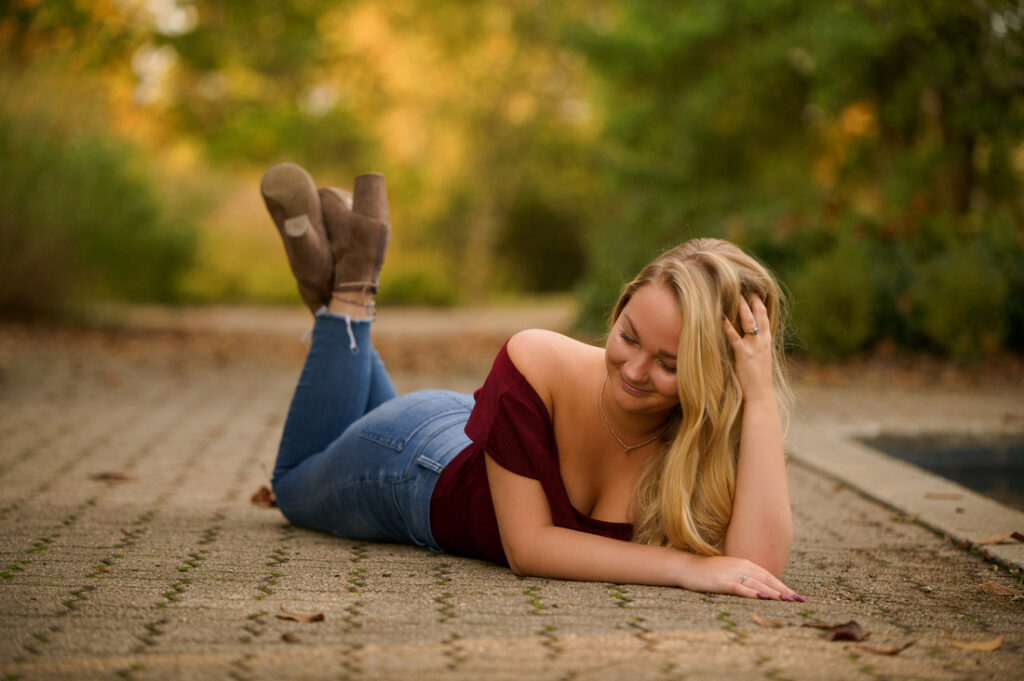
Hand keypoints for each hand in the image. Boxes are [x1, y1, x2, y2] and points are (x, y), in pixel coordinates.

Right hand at [677, 553, 803, 600]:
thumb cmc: (708, 571)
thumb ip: (744, 576)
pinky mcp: (722, 581)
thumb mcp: (729, 570)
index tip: (796, 595)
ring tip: (787, 601)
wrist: (687, 567)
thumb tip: (759, 588)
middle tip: (798, 600)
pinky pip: (741, 588)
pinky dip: (753, 593)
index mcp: (744, 563)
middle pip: (767, 580)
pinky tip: (762, 599)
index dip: (783, 585)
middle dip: (784, 590)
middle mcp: (741, 566)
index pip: (768, 575)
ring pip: (757, 584)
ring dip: (773, 593)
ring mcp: (732, 573)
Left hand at [722, 295, 773, 403]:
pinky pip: (735, 338)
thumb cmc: (758, 379)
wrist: (761, 395)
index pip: (765, 317)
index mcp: (766, 342)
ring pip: (749, 322)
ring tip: (735, 295)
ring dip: (742, 308)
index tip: (753, 292)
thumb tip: (746, 337)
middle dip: (752, 300)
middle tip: (745, 286)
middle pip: (759, 315)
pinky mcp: (744, 355)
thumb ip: (755, 346)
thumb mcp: (760, 359)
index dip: (759, 303)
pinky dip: (728, 327)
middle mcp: (762, 342)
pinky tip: (721, 318)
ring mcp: (754, 348)